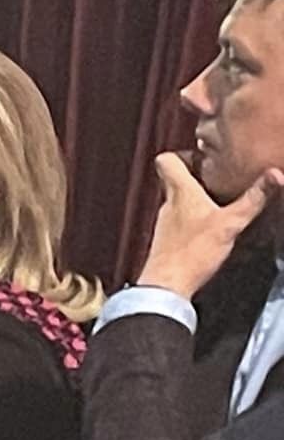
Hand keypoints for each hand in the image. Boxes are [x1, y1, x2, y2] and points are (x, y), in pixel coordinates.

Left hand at [136, 152, 283, 298]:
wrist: (167, 284)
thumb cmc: (193, 251)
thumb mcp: (230, 222)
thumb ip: (253, 199)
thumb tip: (275, 174)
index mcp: (179, 192)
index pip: (166, 160)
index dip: (182, 154)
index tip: (204, 157)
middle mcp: (168, 204)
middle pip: (174, 180)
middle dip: (197, 176)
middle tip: (220, 179)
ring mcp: (166, 223)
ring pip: (178, 201)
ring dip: (197, 199)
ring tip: (221, 202)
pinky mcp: (169, 240)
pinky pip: (181, 221)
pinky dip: (195, 219)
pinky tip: (211, 229)